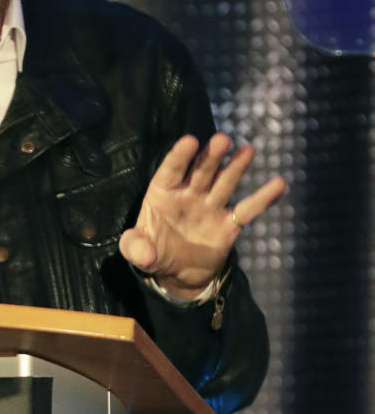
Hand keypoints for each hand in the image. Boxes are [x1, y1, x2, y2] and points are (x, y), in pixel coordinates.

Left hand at [119, 133, 285, 298]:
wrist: (176, 274)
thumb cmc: (153, 252)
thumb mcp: (135, 252)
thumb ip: (135, 248)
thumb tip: (145, 253)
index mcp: (163, 194)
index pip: (171, 171)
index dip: (180, 156)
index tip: (190, 141)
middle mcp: (189, 194)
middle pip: (201, 171)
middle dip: (211, 156)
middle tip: (222, 139)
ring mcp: (210, 207)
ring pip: (224, 183)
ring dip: (235, 167)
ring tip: (247, 150)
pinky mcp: (228, 225)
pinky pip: (247, 210)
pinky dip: (262, 198)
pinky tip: (278, 184)